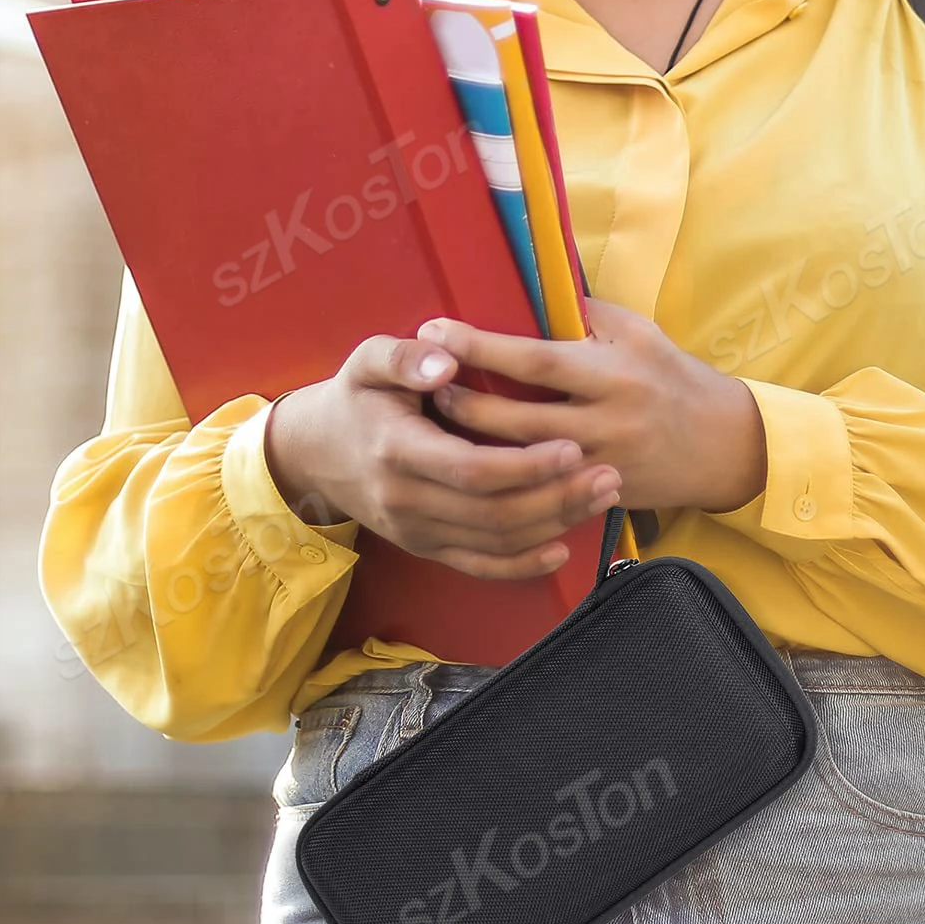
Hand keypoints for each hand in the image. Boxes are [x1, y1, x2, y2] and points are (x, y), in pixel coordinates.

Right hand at [263, 335, 624, 579]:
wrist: (315, 452)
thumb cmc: (356, 396)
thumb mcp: (367, 360)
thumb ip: (404, 356)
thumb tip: (446, 360)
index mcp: (396, 449)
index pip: (471, 469)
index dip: (525, 466)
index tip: (572, 447)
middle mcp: (406, 500)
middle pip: (493, 513)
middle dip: (556, 498)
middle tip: (609, 475)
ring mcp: (416, 531)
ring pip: (494, 542)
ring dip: (553, 524)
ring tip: (603, 497)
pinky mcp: (425, 547)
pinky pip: (478, 566)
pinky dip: (522, 565)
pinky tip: (561, 548)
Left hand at [418, 298, 766, 514]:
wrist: (724, 445)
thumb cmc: (673, 376)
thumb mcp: (638, 332)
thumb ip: (585, 314)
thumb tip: (529, 290)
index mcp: (613, 371)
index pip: (535, 359)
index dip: (481, 346)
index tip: (436, 330)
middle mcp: (606, 420)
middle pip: (518, 419)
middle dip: (463, 401)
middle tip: (423, 383)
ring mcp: (601, 465)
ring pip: (521, 462)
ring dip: (474, 443)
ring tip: (437, 421)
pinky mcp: (599, 496)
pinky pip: (541, 493)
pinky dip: (503, 479)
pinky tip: (471, 466)